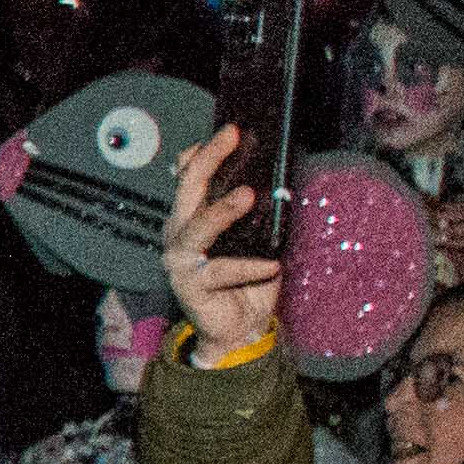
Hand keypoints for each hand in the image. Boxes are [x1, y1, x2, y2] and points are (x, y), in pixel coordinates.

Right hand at [160, 127, 282, 365]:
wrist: (238, 332)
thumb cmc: (248, 284)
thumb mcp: (256, 241)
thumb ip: (258, 215)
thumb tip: (283, 182)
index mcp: (192, 218)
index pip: (187, 176)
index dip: (203, 152)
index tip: (230, 130)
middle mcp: (180, 234)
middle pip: (187, 188)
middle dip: (209, 159)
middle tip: (231, 137)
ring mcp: (181, 260)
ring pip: (196, 226)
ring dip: (221, 209)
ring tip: (247, 195)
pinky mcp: (191, 286)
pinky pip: (221, 271)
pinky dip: (248, 266)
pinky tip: (271, 265)